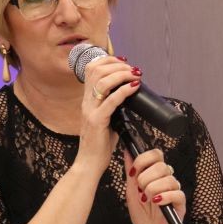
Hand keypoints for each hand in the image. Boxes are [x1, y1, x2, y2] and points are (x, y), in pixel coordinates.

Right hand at [74, 56, 141, 173]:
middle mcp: (87, 102)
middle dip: (118, 65)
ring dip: (122, 74)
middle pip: (97, 70)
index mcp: (87, 99)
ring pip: (103, 81)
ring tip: (135, 76)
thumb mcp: (106, 119)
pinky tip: (134, 87)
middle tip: (133, 70)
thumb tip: (129, 95)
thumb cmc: (99, 144)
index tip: (125, 63)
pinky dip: (124, 90)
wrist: (89, 163)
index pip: (91, 69)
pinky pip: (111, 101)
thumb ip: (113, 107)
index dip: (108, 60)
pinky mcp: (97, 121)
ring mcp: (90, 110)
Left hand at [122, 147, 185, 223]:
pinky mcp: (181, 202)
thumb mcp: (131, 194)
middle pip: (161, 165)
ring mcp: (175, 190)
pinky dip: (164, 197)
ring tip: (147, 200)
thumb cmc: (145, 218)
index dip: (143, 160)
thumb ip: (130, 174)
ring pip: (168, 178)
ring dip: (152, 189)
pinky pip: (177, 192)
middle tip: (141, 191)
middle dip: (146, 178)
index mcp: (155, 175)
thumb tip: (127, 153)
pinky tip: (157, 203)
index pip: (155, 155)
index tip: (134, 172)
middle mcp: (166, 180)